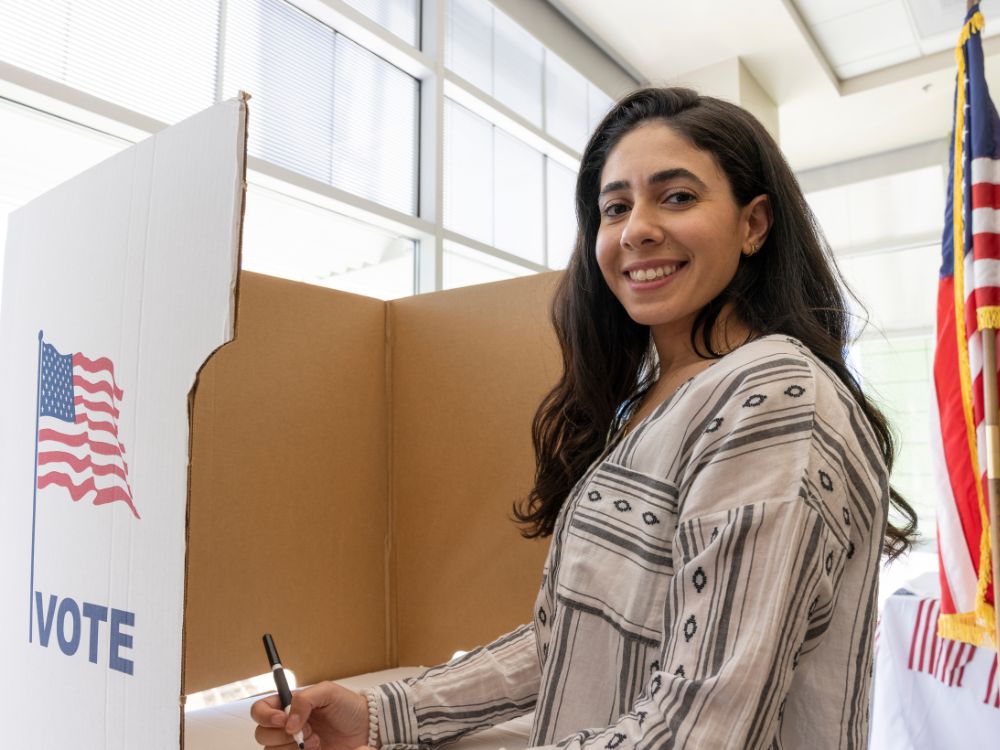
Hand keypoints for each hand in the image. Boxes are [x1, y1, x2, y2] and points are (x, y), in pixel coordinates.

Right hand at [251, 681, 369, 749]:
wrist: (367, 729)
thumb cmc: (348, 706)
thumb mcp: (328, 692)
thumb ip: (305, 700)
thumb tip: (288, 722)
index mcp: (288, 706)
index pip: (260, 710)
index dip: (265, 716)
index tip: (283, 720)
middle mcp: (286, 726)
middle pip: (262, 734)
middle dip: (283, 733)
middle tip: (308, 730)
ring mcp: (291, 745)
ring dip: (293, 746)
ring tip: (316, 740)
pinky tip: (316, 749)